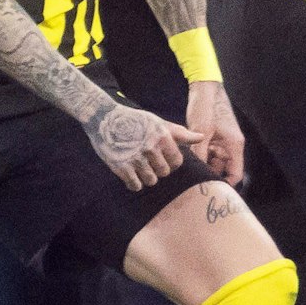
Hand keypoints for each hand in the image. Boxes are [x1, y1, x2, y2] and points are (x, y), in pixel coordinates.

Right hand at [87, 104, 201, 190]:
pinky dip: (134, 183)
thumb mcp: (159, 123)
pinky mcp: (121, 167)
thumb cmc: (135, 120)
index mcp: (162, 137)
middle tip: (147, 161)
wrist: (104, 118)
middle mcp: (151, 148)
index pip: (177, 162)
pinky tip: (130, 173)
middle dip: (157, 169)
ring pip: (151, 181)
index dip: (170, 162)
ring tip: (138, 166)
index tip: (161, 157)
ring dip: (145, 177)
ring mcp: (136, 158)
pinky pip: (135, 185)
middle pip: (164, 173)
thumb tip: (201, 137)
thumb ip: (180, 133)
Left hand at [186, 81, 247, 184]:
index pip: (235, 174)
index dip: (225, 185)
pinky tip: (188, 158)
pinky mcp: (213, 138)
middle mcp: (230, 146)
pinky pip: (208, 153)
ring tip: (188, 170)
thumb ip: (200, 154)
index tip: (209, 191)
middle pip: (223, 169)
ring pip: (214, 162)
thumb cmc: (206, 108)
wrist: (204, 88)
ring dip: (203, 165)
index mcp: (234, 146)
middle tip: (192, 182)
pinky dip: (200, 156)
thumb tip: (195, 174)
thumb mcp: (201, 132)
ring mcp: (222, 142)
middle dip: (209, 175)